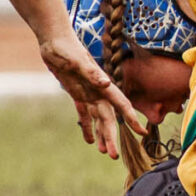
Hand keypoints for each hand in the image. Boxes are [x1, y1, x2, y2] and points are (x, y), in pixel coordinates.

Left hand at [38, 31, 147, 157]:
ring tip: (104, 153)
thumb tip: (107, 84)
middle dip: (112, 137)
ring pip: (98, 119)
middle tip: (114, 156)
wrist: (54, 40)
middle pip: (109, 118)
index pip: (121, 105)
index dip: (131, 119)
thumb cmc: (65, 47)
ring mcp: (88, 93)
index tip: (141, 132)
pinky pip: (84, 114)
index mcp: (102, 84)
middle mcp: (99, 91)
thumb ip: (92, 73)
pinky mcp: (77, 94)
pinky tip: (89, 141)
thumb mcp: (77, 61)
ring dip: (102, 135)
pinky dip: (87, 127)